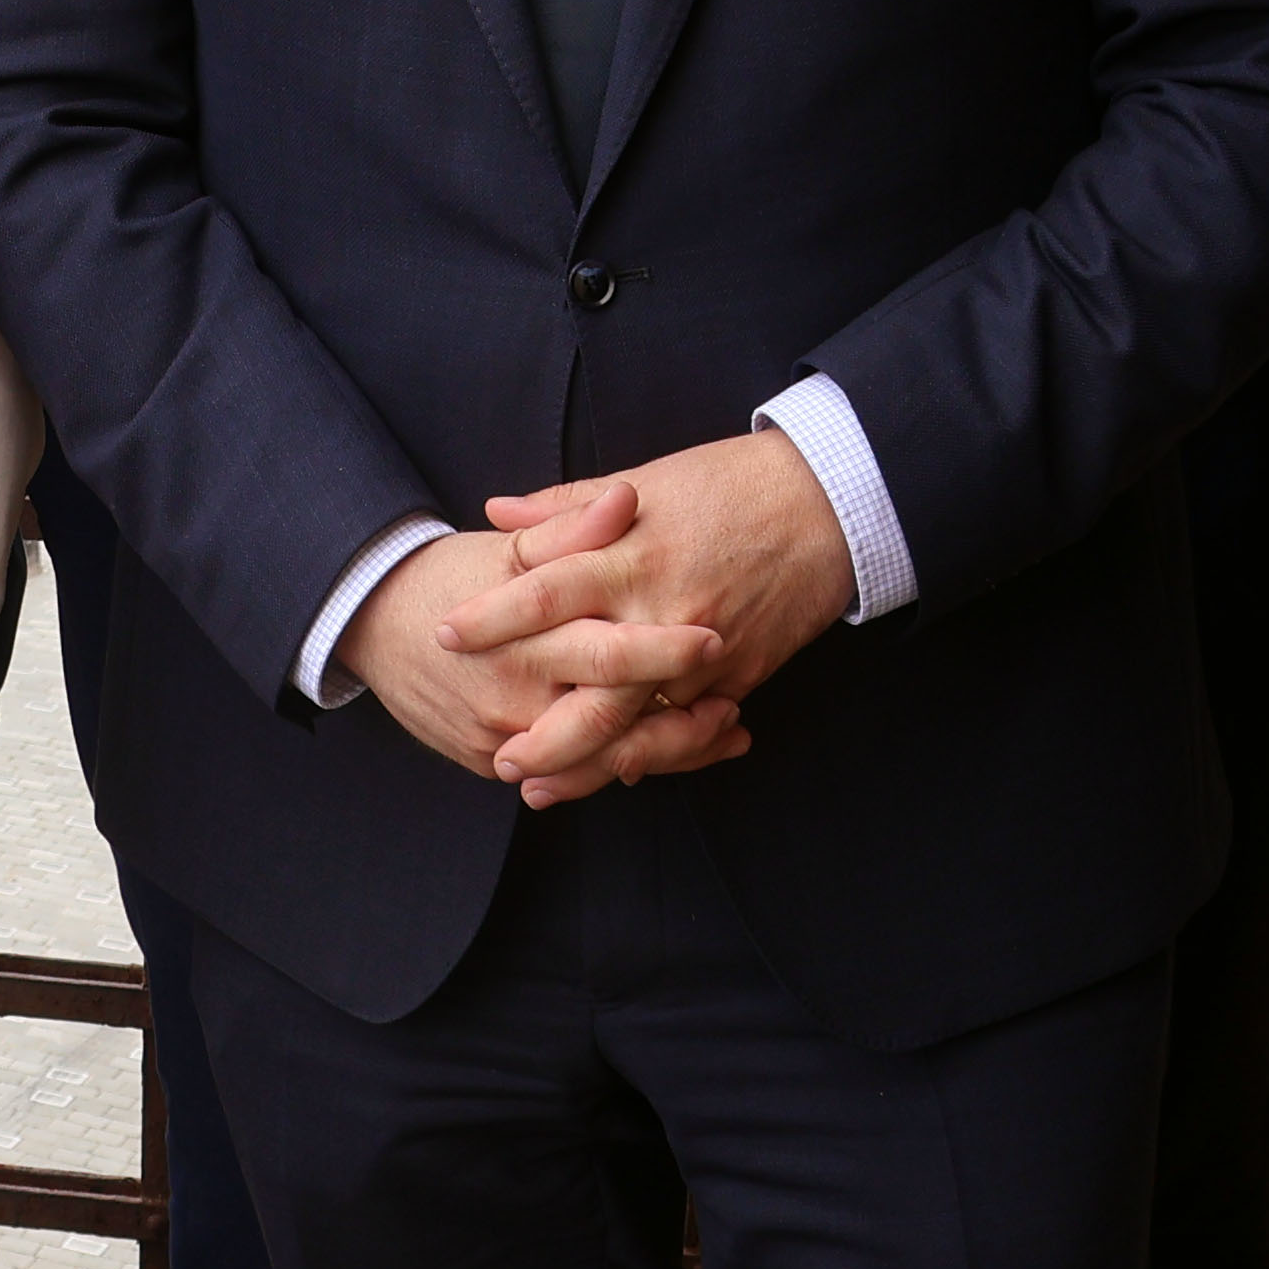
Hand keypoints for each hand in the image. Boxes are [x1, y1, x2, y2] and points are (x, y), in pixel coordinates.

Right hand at [338, 530, 736, 794]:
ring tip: (721, 732)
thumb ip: (571, 528)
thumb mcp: (506, 550)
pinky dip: (620, 766)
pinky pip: (564, 775)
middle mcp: (512, 698)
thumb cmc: (448, 576)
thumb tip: (627, 498)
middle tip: (734, 709)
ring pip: (595, 762)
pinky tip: (671, 754)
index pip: (605, 651)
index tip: (716, 638)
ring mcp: (500, 738)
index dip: (663, 650)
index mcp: (522, 638)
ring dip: (665, 752)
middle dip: (679, 724)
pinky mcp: (490, 763)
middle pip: (609, 725)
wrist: (368, 621)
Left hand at [455, 432, 854, 801]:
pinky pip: (689, 728)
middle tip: (498, 759)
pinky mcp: (741, 676)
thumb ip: (566, 507)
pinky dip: (653, 753)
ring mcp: (705, 651)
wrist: (824, 503)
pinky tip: (618, 772)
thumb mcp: (646, 481)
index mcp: (631, 554)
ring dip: (591, 763)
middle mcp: (663, 609)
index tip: (444, 636)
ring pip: (639, 725)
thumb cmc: (727, 483)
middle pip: (592, 688)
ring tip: (543, 787)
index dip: (491, 618)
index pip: (544, 591)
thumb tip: (494, 511)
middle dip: (543, 733)